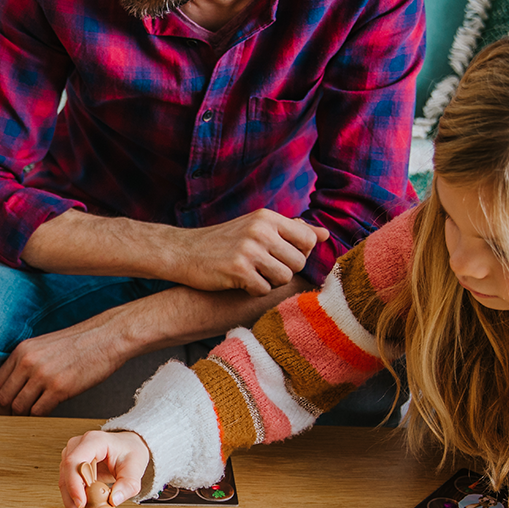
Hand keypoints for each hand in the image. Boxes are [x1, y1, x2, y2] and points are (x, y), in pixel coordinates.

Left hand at [0, 319, 123, 415]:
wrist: (106, 337)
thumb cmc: (79, 342)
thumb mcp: (44, 345)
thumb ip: (27, 362)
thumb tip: (15, 385)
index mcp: (22, 350)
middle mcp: (28, 362)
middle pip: (4, 397)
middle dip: (1, 414)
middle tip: (3, 424)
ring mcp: (43, 375)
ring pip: (19, 407)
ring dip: (19, 419)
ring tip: (22, 424)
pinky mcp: (60, 388)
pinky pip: (38, 411)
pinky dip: (36, 419)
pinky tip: (40, 419)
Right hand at [59, 430, 149, 507]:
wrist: (128, 447)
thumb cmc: (130, 451)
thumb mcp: (136, 466)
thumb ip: (128, 484)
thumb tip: (114, 500)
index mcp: (93, 441)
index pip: (75, 461)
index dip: (75, 483)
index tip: (81, 503)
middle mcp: (78, 446)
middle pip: (66, 474)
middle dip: (71, 501)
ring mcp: (72, 456)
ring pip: (64, 482)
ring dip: (70, 505)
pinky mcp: (72, 468)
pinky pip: (68, 486)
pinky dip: (73, 502)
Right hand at [174, 211, 327, 295]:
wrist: (183, 251)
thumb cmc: (223, 242)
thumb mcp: (255, 227)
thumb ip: (290, 230)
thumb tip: (325, 235)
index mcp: (267, 217)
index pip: (308, 240)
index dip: (299, 254)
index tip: (280, 257)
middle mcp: (260, 230)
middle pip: (298, 262)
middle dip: (285, 271)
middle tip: (263, 269)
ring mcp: (249, 250)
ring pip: (284, 278)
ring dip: (270, 282)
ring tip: (252, 275)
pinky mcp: (238, 270)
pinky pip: (263, 289)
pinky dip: (253, 290)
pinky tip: (239, 282)